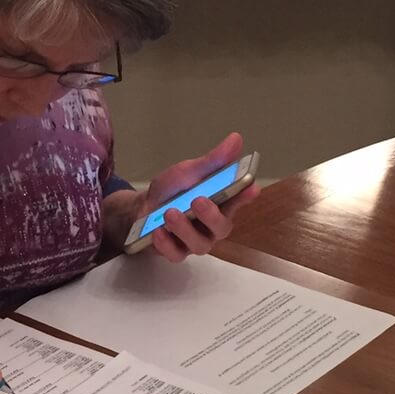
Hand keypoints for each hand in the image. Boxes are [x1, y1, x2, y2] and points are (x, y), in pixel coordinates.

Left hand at [136, 133, 257, 263]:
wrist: (142, 207)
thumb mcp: (190, 171)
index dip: (246, 195)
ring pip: (199, 244)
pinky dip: (167, 244)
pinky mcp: (176, 252)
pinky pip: (176, 254)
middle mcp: (212, 226)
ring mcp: (195, 241)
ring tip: (170, 213)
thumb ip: (212, 161)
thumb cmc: (174, 190)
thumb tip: (236, 139)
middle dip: (211, 215)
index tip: (251, 187)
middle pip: (221, 227)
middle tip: (198, 200)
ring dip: (185, 229)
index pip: (239, 200)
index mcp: (221, 204)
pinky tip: (158, 231)